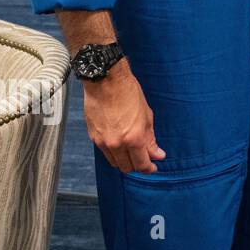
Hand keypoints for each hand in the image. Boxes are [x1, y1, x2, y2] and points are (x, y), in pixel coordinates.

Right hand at [83, 58, 164, 173]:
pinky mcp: (93, 137)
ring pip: (115, 162)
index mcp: (134, 138)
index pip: (141, 164)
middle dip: (138, 167)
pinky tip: (121, 146)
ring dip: (125, 161)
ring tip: (134, 153)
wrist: (105, 82)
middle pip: (127, 167)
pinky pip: (105, 152)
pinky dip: (114, 153)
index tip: (154, 166)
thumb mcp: (147, 116)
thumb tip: (156, 152)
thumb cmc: (128, 93)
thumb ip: (150, 138)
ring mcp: (103, 141)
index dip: (149, 168)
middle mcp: (117, 144)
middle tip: (146, 161)